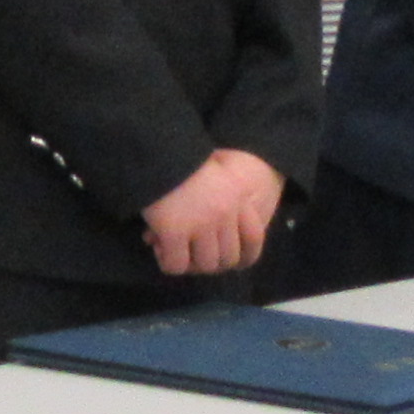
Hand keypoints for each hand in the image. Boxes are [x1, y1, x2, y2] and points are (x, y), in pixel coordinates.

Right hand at [140, 147, 285, 279]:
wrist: (158, 148)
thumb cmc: (184, 157)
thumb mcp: (216, 173)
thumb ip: (224, 201)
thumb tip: (223, 231)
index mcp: (239, 197)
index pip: (254, 240)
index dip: (243, 256)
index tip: (225, 257)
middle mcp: (225, 214)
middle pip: (228, 258)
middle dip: (210, 260)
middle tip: (192, 253)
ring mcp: (201, 225)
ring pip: (204, 265)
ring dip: (189, 263)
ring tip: (174, 250)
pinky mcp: (174, 232)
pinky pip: (176, 265)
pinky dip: (168, 262)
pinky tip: (159, 248)